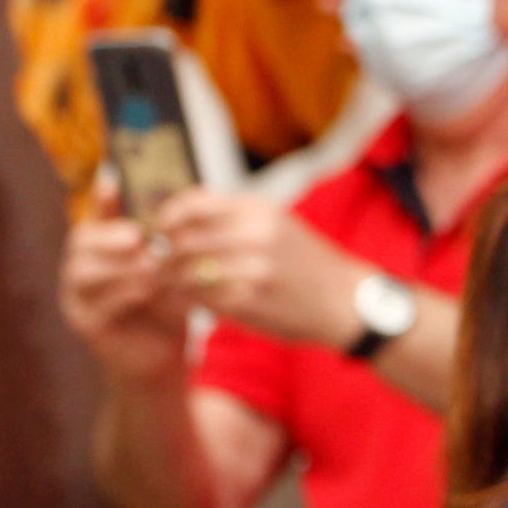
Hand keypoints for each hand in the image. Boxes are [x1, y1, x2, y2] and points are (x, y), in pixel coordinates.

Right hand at [60, 183, 196, 381]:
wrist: (165, 355)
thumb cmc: (171, 306)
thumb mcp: (179, 270)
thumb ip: (178, 238)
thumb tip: (198, 194)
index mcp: (105, 247)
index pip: (97, 215)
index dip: (103, 197)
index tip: (114, 179)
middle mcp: (84, 266)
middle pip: (81, 241)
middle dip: (109, 237)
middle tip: (138, 238)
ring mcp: (78, 295)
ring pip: (82, 272)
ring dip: (119, 267)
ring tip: (150, 267)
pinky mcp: (84, 323)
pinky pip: (93, 304)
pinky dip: (121, 295)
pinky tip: (146, 292)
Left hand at [163, 188, 363, 348]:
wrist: (347, 300)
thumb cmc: (304, 262)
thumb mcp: (276, 223)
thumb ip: (231, 215)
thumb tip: (178, 211)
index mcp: (259, 210)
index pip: (190, 205)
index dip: (166, 218)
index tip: (161, 230)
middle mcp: (255, 235)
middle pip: (182, 240)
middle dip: (164, 253)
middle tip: (160, 262)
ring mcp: (254, 270)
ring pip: (187, 272)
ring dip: (174, 279)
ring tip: (174, 282)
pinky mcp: (252, 302)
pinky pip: (202, 298)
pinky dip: (192, 299)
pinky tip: (195, 299)